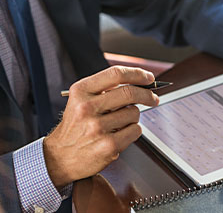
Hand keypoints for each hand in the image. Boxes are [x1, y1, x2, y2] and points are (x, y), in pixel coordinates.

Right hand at [43, 66, 158, 188]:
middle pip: (130, 92)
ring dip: (133, 117)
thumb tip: (138, 82)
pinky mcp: (108, 145)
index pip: (116, 74)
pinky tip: (120, 134)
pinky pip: (135, 131)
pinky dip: (133, 131)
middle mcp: (87, 107)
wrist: (59, 157)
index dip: (137, 74)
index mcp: (81, 91)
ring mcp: (98, 127)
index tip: (148, 78)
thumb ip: (105, 89)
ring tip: (120, 123)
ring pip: (134, 113)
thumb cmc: (75, 127)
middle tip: (153, 98)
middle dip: (147, 95)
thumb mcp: (80, 100)